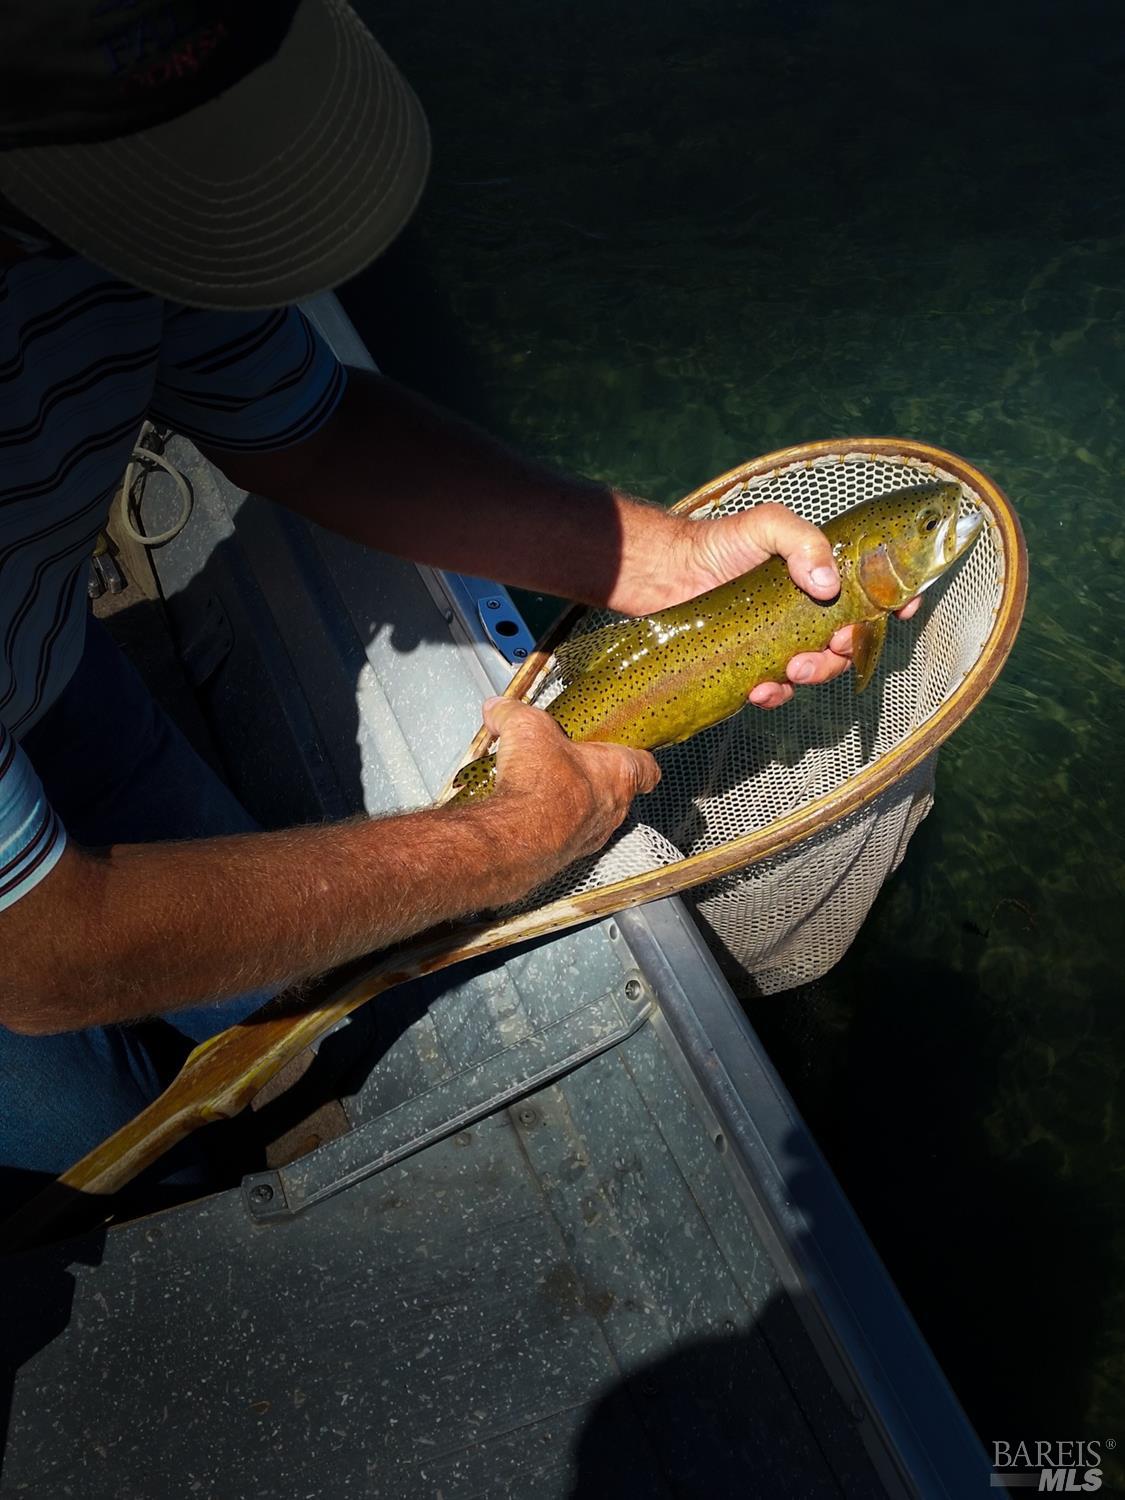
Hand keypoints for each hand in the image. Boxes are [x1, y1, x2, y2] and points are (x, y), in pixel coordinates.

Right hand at [482, 696, 659, 879]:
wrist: (520, 836)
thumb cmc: (542, 786)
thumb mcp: (526, 727)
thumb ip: (513, 713)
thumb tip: (500, 708)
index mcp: (619, 772)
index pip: (646, 766)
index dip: (636, 756)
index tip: (628, 750)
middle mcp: (613, 807)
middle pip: (617, 790)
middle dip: (592, 776)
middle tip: (570, 762)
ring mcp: (592, 833)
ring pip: (592, 815)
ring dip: (572, 802)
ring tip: (543, 787)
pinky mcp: (568, 852)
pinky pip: (566, 835)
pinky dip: (550, 824)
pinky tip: (526, 812)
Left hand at [658, 502, 920, 708]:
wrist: (668, 573)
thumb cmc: (718, 543)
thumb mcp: (766, 525)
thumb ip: (801, 540)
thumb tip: (827, 584)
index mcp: (822, 577)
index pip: (874, 593)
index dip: (898, 603)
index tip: (904, 609)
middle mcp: (809, 613)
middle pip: (850, 641)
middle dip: (848, 649)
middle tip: (833, 643)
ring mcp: (782, 642)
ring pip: (818, 670)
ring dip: (815, 674)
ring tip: (790, 668)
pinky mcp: (754, 666)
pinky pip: (778, 691)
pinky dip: (775, 694)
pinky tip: (760, 689)